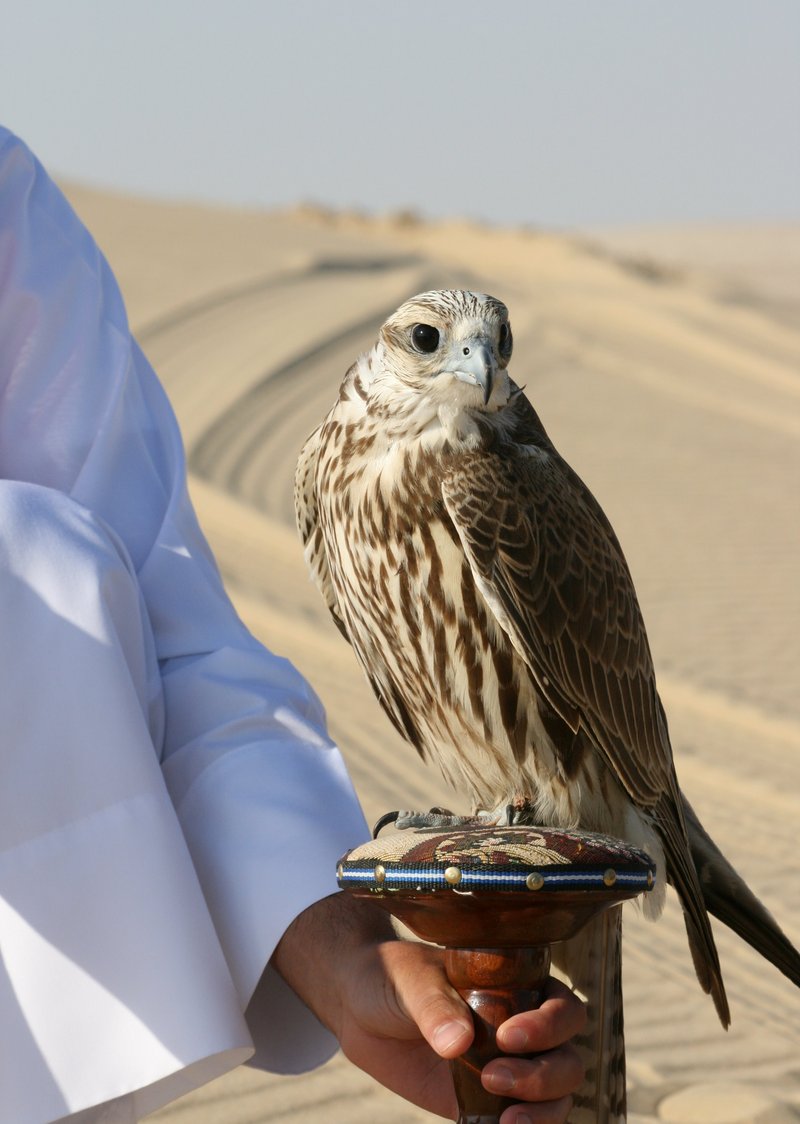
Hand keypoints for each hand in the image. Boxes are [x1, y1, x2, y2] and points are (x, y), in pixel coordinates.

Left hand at [272, 893, 585, 1121]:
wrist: (360, 1005)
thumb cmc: (392, 977)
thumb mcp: (410, 981)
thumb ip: (434, 1006)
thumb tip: (459, 1042)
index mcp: (518, 985)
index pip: (563, 1008)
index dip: (549, 1026)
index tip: (507, 1037)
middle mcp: (523, 1027)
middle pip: (568, 1059)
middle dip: (544, 1075)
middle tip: (493, 1075)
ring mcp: (507, 1068)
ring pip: (556, 1097)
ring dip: (541, 1111)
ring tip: (505, 1119)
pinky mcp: (484, 1104)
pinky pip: (520, 1123)